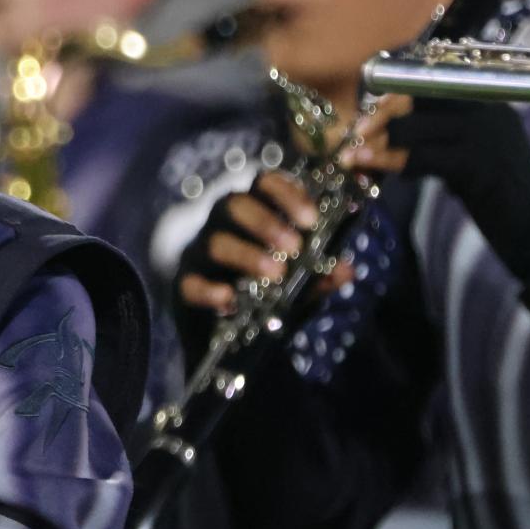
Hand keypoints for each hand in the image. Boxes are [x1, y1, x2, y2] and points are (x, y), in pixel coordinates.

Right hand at [175, 172, 350, 317]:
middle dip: (266, 222)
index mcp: (253, 215)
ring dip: (247, 255)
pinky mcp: (185, 285)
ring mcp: (200, 254)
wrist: (230, 343)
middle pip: (234, 204)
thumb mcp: (300, 287)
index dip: (286, 194)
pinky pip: (191, 282)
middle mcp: (223, 226)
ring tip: (275, 274)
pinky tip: (230, 300)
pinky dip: (210, 289)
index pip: (264, 185)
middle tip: (294, 248)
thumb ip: (320, 276)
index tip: (311, 220)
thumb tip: (345, 269)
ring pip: (215, 242)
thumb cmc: (266, 297)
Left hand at [347, 90, 529, 280]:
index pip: (432, 86)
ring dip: (378, 142)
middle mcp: (486, 111)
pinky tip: (372, 168)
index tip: (369, 115)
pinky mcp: (476, 163)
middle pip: (420, 98)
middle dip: (382, 116)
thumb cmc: (496, 194)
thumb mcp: (466, 155)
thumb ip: (436, 138)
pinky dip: (391, 161)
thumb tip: (383, 133)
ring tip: (355, 156)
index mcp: (486, 103)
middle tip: (356, 136)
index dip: (395, 99)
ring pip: (415, 127)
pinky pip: (421, 157)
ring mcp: (484, 134)